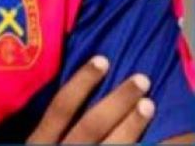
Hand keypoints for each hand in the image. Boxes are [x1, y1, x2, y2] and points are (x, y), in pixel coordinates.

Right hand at [27, 56, 153, 143]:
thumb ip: (49, 131)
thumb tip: (71, 96)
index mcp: (39, 145)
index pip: (61, 108)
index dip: (82, 82)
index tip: (103, 59)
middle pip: (91, 126)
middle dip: (118, 101)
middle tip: (142, 80)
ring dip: (132, 126)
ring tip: (150, 105)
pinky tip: (157, 143)